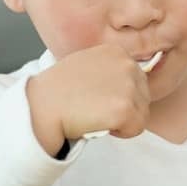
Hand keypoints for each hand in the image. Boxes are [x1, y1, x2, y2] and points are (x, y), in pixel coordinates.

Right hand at [26, 45, 151, 154]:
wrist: (42, 105)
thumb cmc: (58, 90)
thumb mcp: (87, 65)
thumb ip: (109, 70)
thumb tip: (123, 86)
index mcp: (118, 52)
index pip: (137, 81)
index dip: (119, 95)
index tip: (99, 99)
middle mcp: (127, 64)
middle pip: (143, 98)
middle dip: (125, 108)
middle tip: (97, 109)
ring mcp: (128, 86)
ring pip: (142, 114)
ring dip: (123, 122)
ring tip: (97, 115)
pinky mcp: (126, 108)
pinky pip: (136, 129)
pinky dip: (120, 133)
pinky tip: (99, 123)